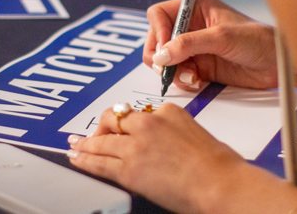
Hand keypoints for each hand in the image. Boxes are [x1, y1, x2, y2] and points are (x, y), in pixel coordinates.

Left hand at [67, 103, 244, 212]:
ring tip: (76, 144)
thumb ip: (174, 132)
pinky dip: (83, 159)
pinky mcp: (128, 169)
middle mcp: (149, 123)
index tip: (120, 126)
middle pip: (114, 119)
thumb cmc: (218, 164)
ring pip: (101, 140)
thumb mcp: (196, 134)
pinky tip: (77, 158)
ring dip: (85, 143)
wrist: (220, 183)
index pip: (137, 113)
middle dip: (101, 127)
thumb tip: (164, 143)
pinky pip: (98, 162)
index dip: (126, 122)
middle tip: (93, 134)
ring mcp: (136, 145)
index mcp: (168, 111)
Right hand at [144, 0, 279, 89]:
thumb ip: (190, 44)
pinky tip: (198, 82)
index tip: (165, 49)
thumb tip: (161, 55)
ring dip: (172, 71)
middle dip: (160, 56)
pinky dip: (183, 80)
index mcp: (196, 9)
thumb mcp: (222, 37)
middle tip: (169, 68)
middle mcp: (192, 28)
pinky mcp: (200, 68)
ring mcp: (194, 49)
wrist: (278, 66)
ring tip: (191, 77)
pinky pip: (178, 75)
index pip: (160, 15)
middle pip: (157, 39)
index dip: (158, 31)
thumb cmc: (259, 41)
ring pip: (165, 60)